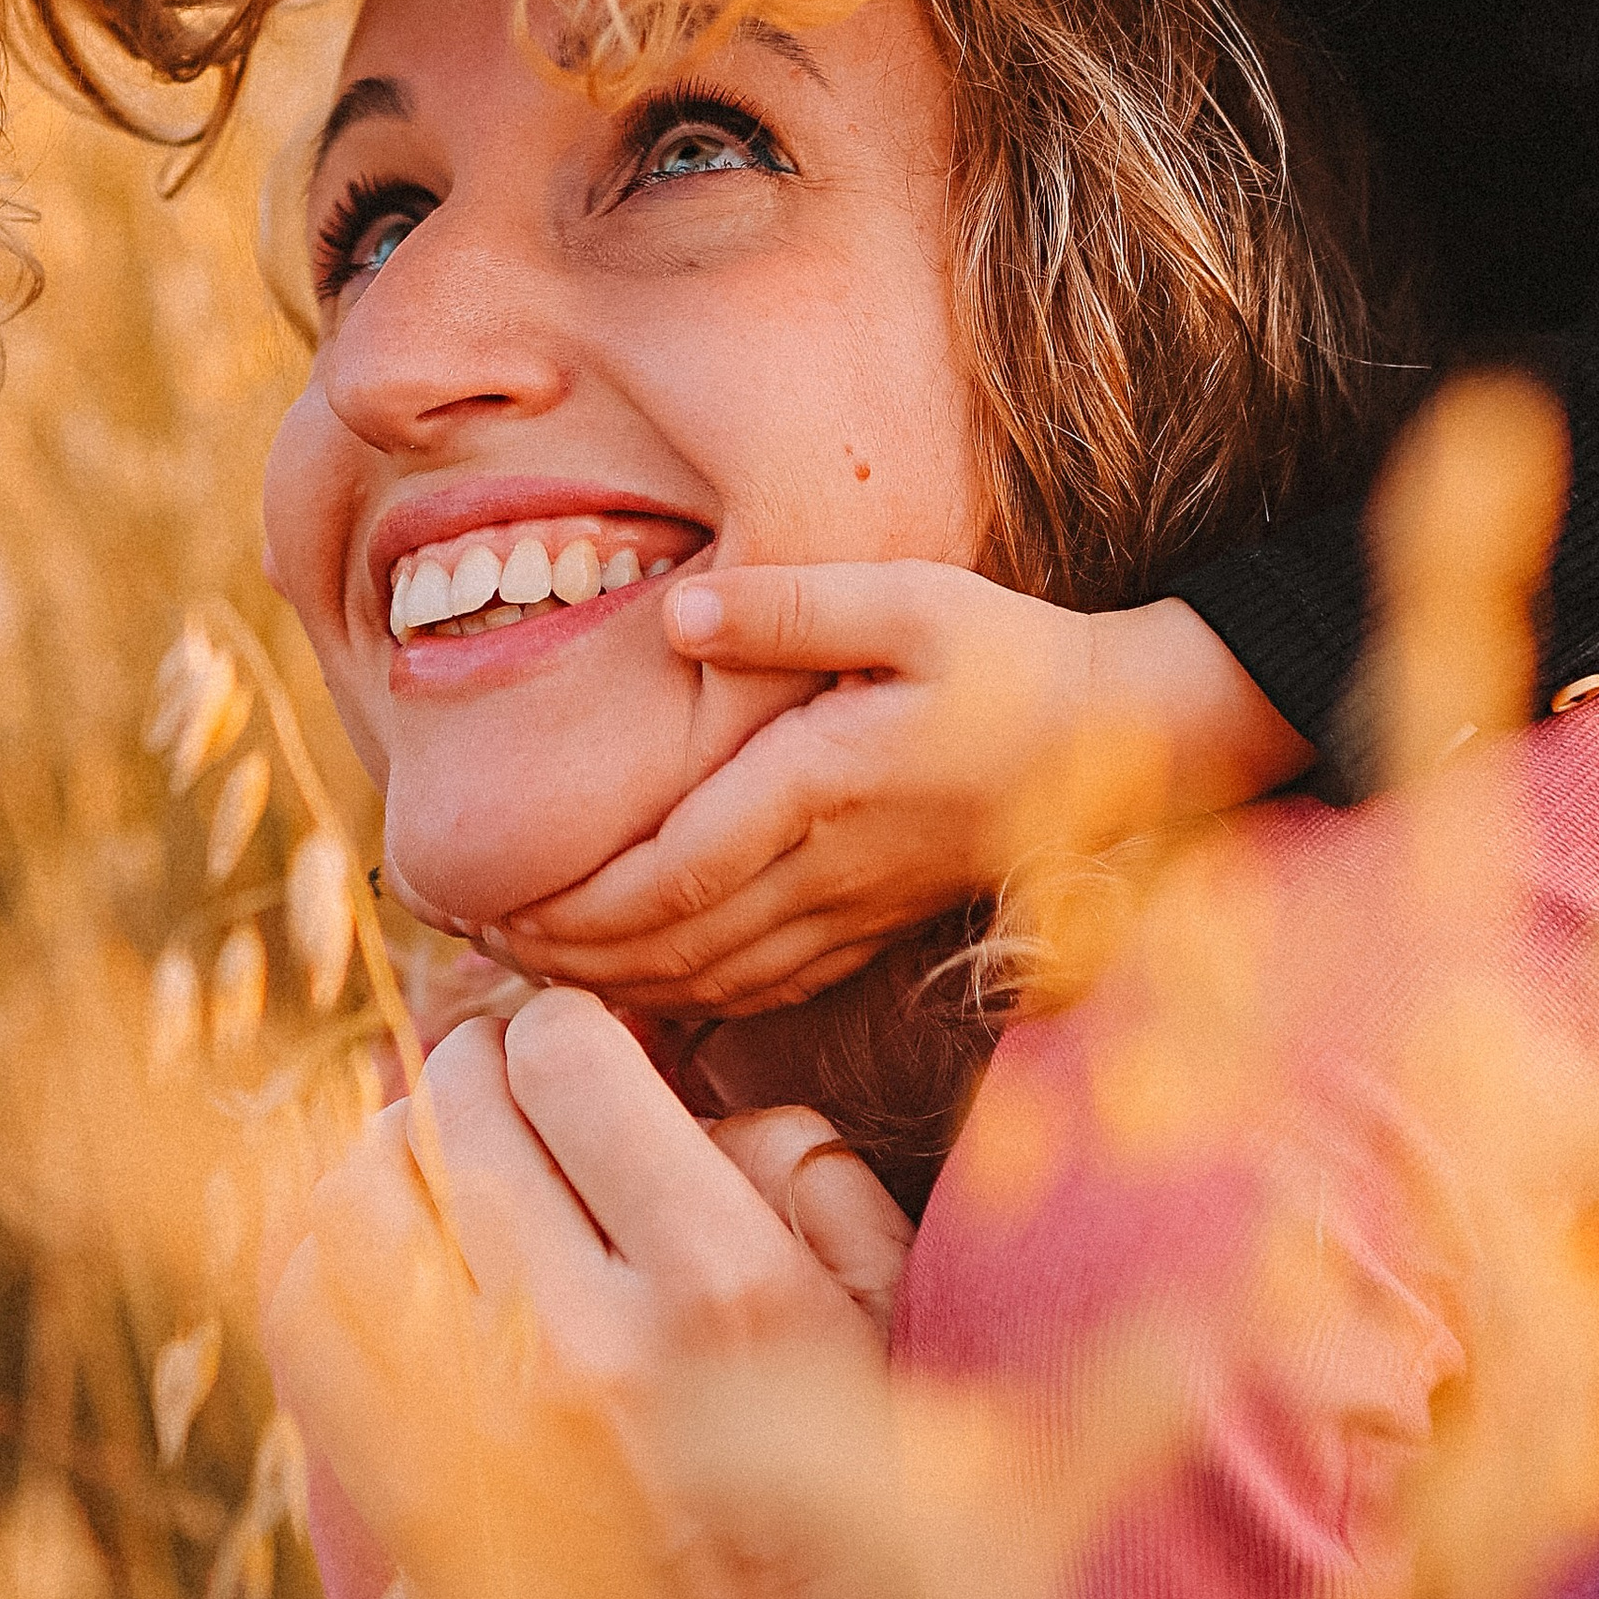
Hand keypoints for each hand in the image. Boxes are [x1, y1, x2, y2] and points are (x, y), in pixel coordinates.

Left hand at [265, 991, 1043, 1598]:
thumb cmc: (847, 1486)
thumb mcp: (879, 1299)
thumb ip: (784, 1147)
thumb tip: (651, 1058)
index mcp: (724, 1284)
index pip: (568, 1057)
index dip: (569, 1031)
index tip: (585, 1055)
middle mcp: (590, 1348)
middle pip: (457, 1107)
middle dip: (483, 1071)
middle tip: (511, 1089)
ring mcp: (481, 1429)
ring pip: (360, 1188)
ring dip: (398, 1145)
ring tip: (445, 1159)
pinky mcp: (409, 1492)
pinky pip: (303, 1303)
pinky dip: (324, 1240)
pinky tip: (385, 1236)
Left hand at [483, 567, 1310, 1010]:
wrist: (1135, 744)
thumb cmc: (1015, 659)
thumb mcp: (912, 602)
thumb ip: (792, 607)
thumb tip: (680, 618)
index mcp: (822, 790)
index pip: (666, 875)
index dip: (569, 906)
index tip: (481, 907)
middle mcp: (829, 871)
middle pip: (668, 946)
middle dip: (560, 959)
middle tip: (463, 950)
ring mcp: (855, 911)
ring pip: (709, 979)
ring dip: (610, 984)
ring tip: (519, 971)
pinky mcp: (876, 924)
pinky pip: (762, 986)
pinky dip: (683, 996)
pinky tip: (632, 987)